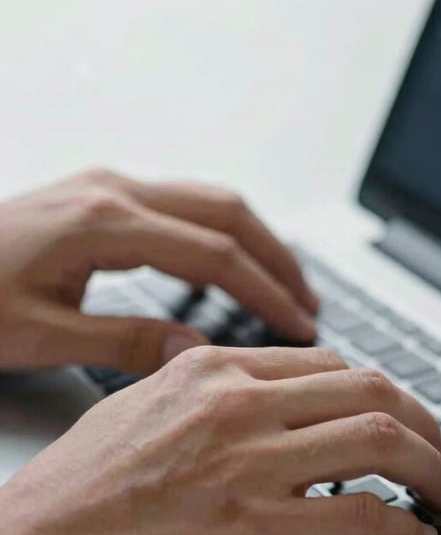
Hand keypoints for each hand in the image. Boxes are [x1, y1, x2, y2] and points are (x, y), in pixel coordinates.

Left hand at [0, 168, 318, 372]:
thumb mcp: (36, 334)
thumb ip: (123, 341)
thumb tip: (194, 348)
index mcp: (103, 223)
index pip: (213, 253)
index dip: (264, 291)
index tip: (298, 323)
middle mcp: (113, 190)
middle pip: (225, 211)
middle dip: (276, 255)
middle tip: (309, 300)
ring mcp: (107, 186)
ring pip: (208, 200)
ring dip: (254, 239)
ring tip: (283, 282)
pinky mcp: (99, 194)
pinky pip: (181, 204)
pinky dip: (220, 232)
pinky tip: (228, 263)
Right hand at [0, 346, 440, 534]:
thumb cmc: (71, 495)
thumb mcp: (137, 408)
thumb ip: (199, 391)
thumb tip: (243, 394)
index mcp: (213, 370)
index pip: (328, 365)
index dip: (376, 392)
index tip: (392, 416)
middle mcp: (241, 403)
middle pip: (371, 390)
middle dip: (422, 421)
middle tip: (438, 449)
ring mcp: (253, 462)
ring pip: (381, 440)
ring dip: (430, 466)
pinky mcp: (259, 528)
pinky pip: (362, 513)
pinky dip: (403, 523)